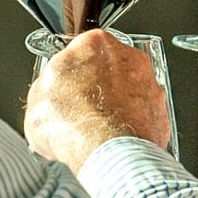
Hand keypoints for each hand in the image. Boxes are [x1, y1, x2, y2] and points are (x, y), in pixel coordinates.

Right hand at [25, 30, 173, 172]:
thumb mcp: (36, 98)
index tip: (68, 86)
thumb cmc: (72, 123)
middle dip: (99, 86)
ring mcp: (149, 85)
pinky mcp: (161, 114)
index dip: (73, 71)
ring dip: (118, 106)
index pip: (82, 49)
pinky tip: (115, 141)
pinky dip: (132, 128)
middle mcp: (129, 57)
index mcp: (96, 43)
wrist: (104, 153)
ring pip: (130, 92)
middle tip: (83, 108)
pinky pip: (143, 117)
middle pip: (110, 68)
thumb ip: (48, 86)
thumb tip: (50, 95)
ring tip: (99, 129)